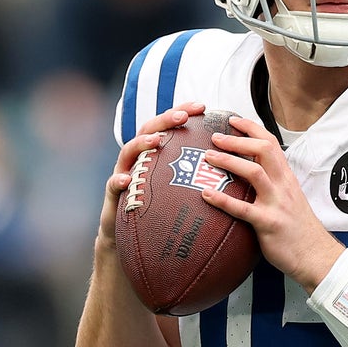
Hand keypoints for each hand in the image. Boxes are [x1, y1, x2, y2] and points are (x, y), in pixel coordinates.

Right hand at [96, 101, 206, 252]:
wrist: (129, 239)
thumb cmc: (160, 212)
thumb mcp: (180, 191)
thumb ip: (199, 178)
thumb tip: (235, 168)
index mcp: (155, 154)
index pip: (168, 127)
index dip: (183, 112)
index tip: (202, 107)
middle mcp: (138, 159)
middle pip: (147, 130)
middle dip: (164, 120)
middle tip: (182, 117)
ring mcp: (123, 173)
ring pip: (127, 152)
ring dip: (141, 143)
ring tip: (156, 140)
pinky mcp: (113, 195)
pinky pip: (112, 186)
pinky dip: (118, 181)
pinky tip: (126, 180)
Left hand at [200, 115, 344, 292]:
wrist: (315, 255)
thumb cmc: (299, 228)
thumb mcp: (290, 198)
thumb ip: (274, 183)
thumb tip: (250, 172)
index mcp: (287, 177)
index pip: (270, 143)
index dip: (251, 128)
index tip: (232, 120)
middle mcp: (283, 185)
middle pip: (263, 150)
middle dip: (237, 140)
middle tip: (215, 137)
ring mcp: (277, 203)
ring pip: (254, 172)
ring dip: (229, 161)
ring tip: (208, 158)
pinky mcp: (268, 223)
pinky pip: (242, 209)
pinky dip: (222, 200)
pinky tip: (206, 195)